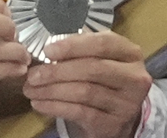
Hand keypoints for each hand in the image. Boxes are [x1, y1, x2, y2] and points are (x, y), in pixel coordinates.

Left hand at [23, 31, 151, 137]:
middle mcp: (135, 77)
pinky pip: (80, 112)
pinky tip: (40, 104)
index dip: (74, 46)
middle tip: (33, 75)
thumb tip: (51, 48)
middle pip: (93, 68)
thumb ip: (82, 50)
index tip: (47, 50)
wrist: (119, 115)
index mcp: (131, 53)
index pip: (104, 43)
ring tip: (31, 90)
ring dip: (52, 90)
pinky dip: (55, 107)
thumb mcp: (101, 60)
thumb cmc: (105, 81)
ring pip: (84, 92)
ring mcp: (127, 102)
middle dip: (58, 71)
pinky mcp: (114, 123)